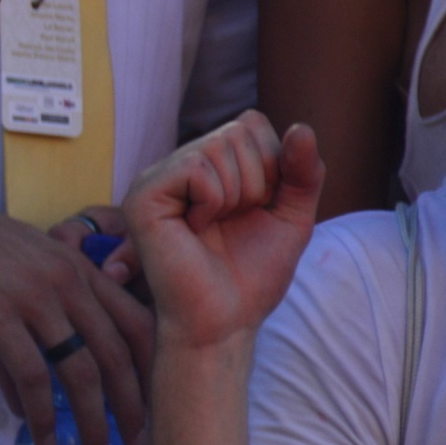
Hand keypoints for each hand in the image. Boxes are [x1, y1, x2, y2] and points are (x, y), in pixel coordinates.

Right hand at [0, 181, 153, 444]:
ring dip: (93, 423)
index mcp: (80, 267)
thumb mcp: (24, 261)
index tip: (152, 410)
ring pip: (81, 371)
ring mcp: (33, 296)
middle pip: (117, 354)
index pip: (137, 323)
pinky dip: (40, 413)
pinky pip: (30, 374)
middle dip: (131, 409)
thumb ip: (48, 302)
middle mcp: (67, 280)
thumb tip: (41, 374)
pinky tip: (40, 437)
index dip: (151, 372)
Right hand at [122, 111, 324, 352]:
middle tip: (232, 222)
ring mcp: (155, 179)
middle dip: (256, 180)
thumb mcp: (292, 215)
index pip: (250, 123)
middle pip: (239, 129)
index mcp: (206, 167)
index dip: (271, 165)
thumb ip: (303, 171)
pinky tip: (195, 229)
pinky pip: (196, 167)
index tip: (255, 210)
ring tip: (214, 228)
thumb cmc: (251, 275)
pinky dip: (213, 200)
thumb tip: (302, 128)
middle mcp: (176, 167)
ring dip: (236, 194)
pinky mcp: (142, 196)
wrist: (225, 321)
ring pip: (219, 145)